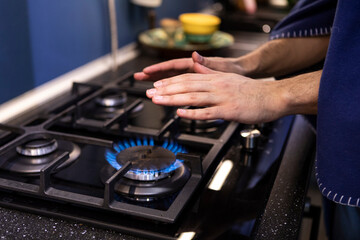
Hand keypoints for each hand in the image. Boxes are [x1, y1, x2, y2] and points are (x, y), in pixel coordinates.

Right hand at [134, 52, 245, 81]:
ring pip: (173, 82)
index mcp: (196, 65)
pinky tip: (164, 96)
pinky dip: (172, 92)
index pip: (173, 65)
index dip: (159, 69)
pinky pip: (182, 90)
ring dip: (160, 84)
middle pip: (169, 73)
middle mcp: (193, 71)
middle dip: (153, 75)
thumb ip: (207, 63)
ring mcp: (194, 79)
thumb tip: (195, 56)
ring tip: (146, 87)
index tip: (147, 71)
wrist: (243, 75)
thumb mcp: (222, 68)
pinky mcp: (197, 87)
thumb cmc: (233, 70)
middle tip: (139, 79)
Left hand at [146, 63, 285, 123]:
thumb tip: (196, 65)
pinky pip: (207, 112)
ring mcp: (222, 98)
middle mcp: (217, 86)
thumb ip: (211, 73)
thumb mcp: (229, 78)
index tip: (157, 85)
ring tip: (158, 100)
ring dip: (173, 99)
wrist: (273, 97)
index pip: (188, 78)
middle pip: (186, 86)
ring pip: (193, 97)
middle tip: (150, 93)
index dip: (170, 82)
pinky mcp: (229, 110)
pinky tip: (180, 113)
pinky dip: (192, 113)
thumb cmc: (252, 91)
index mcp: (216, 78)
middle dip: (166, 90)